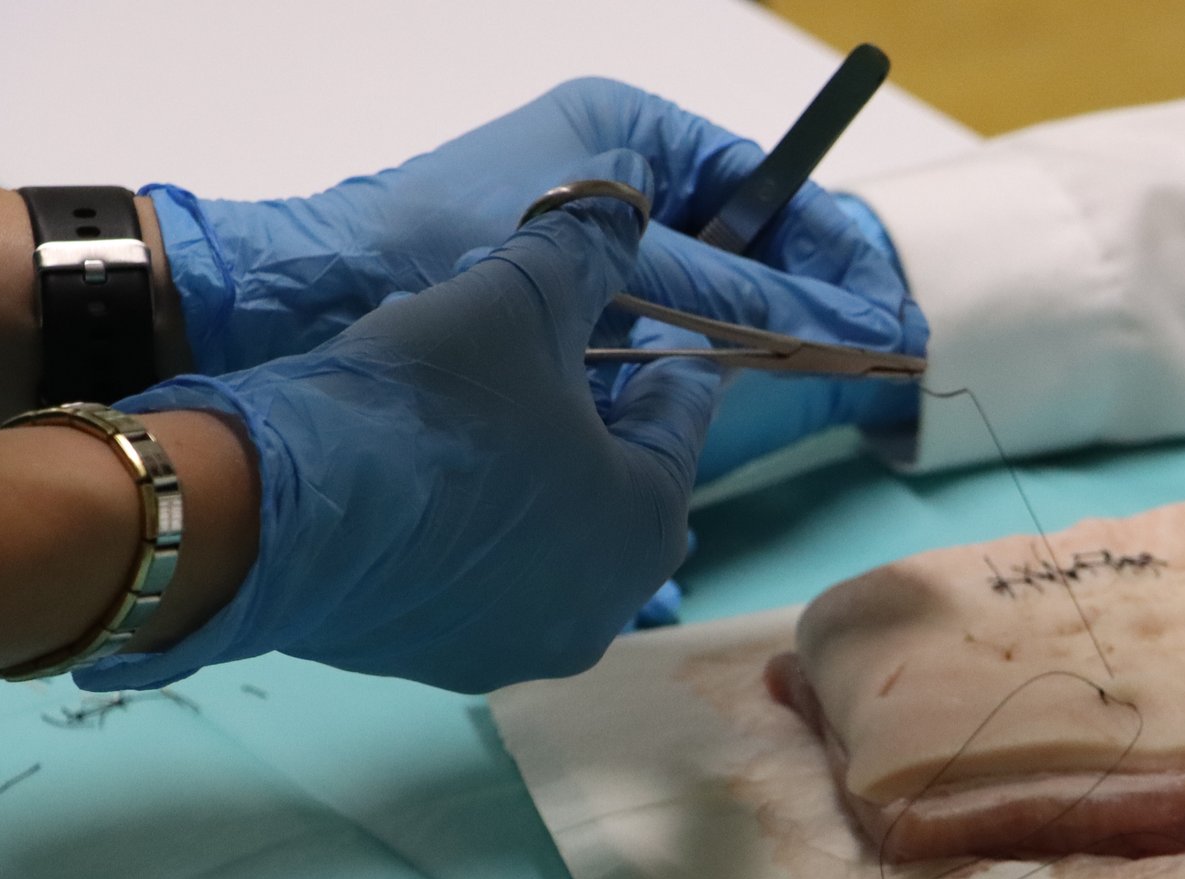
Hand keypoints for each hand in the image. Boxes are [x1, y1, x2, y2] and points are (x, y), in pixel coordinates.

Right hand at [91, 149, 720, 693]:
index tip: (668, 339)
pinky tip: (432, 483)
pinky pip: (476, 579)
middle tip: (569, 367)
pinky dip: (472, 529)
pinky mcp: (439, 662)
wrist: (276, 513)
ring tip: (491, 419)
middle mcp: (605, 603)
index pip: (678, 423)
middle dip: (598, 422)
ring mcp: (522, 646)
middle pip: (618, 489)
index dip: (669, 364)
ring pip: (548, 539)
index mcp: (651, 522)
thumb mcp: (515, 298)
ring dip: (534, 479)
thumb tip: (624, 207)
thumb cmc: (429, 403)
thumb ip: (581, 251)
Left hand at [146, 78, 923, 460]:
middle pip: (749, 260)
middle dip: (808, 315)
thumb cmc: (440, 237)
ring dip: (751, 364)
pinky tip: (720, 433)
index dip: (838, 250)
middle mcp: (616, 197)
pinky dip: (684, 399)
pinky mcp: (557, 336)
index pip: (773, 188)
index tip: (892, 311)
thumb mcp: (609, 257)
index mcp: (634, 139)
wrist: (293, 298)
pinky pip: (650, 364)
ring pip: (704, 320)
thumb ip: (734, 291)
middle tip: (880, 367)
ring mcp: (588, 270)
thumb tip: (848, 326)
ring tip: (816, 403)